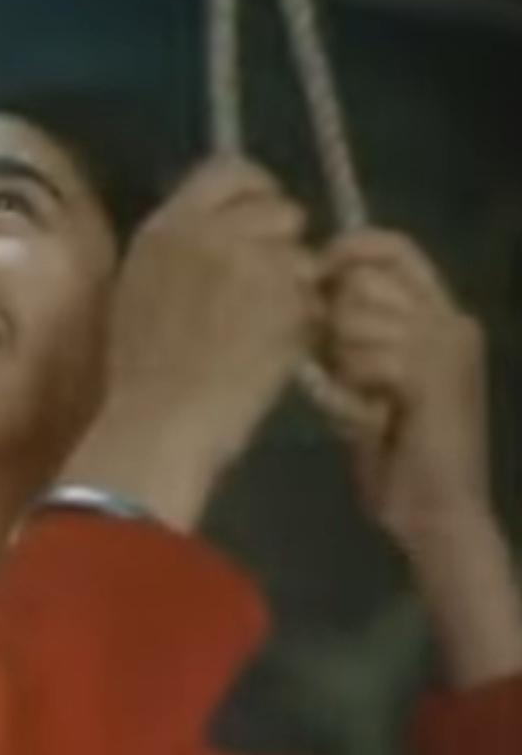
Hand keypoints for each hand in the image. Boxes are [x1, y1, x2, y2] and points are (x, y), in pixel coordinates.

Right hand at [56, 157, 317, 528]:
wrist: (160, 423)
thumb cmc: (140, 369)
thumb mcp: (141, 287)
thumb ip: (179, 249)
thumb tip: (216, 229)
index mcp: (166, 226)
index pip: (229, 169)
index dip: (254, 191)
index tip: (257, 221)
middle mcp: (210, 231)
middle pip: (278, 206)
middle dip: (281, 241)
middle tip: (267, 283)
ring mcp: (253, 263)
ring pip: (302, 255)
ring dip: (294, 287)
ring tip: (263, 326)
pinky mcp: (287, 301)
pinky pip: (313, 299)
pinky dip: (303, 323)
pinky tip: (273, 351)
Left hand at [312, 229, 491, 542]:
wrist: (434, 508)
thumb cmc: (393, 446)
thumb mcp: (363, 373)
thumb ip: (347, 330)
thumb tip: (305, 290)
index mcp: (439, 312)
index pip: (393, 247)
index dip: (348, 250)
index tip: (314, 275)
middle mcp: (450, 318)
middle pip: (365, 277)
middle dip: (334, 319)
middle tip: (341, 366)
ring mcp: (446, 344)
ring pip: (357, 315)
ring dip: (342, 361)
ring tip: (360, 397)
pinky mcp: (434, 374)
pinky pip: (365, 356)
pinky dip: (352, 390)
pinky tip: (370, 416)